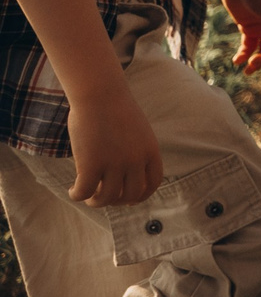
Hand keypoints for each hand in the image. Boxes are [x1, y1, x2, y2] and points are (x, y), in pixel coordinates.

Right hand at [66, 80, 162, 206]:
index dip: (140, 196)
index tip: (127, 199)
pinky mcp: (91, 164)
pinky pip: (84, 192)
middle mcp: (136, 160)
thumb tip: (123, 178)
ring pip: (106, 198)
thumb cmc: (115, 109)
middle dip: (116, 201)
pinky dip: (77, 195)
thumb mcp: (136, 131)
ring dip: (95, 202)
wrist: (100, 93)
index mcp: (150, 151)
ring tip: (87, 196)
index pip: (152, 184)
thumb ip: (135, 152)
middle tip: (102, 196)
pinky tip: (72, 189)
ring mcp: (114, 163)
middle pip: (130, 195)